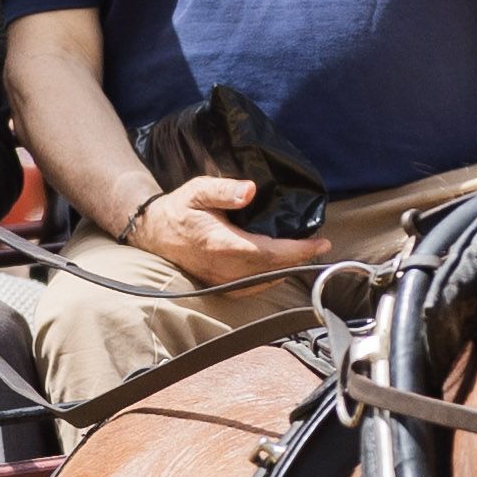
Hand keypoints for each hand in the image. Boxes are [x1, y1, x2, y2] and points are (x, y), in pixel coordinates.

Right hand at [125, 176, 329, 288]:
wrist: (155, 232)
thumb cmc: (180, 209)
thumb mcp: (199, 190)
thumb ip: (224, 190)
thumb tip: (250, 190)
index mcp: (222, 244)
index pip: (271, 253)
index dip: (299, 250)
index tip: (321, 243)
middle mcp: (225, 268)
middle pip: (274, 270)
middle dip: (300, 258)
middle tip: (320, 244)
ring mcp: (223, 281)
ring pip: (267, 281)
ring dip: (288, 268)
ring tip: (305, 252)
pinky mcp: (222, 286)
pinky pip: (255, 286)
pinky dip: (273, 276)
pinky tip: (280, 264)